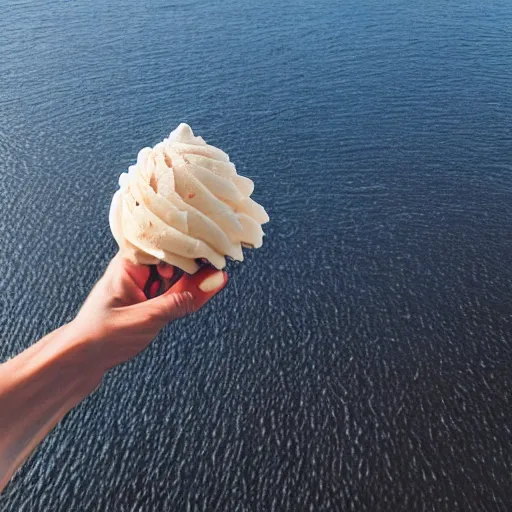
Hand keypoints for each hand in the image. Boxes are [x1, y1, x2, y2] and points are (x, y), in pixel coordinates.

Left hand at [72, 253, 227, 370]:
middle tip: (212, 274)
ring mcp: (144, 282)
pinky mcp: (149, 297)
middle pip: (175, 254)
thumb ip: (180, 301)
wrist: (81, 358)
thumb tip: (213, 282)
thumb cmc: (100, 335)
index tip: (214, 253)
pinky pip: (174, 288)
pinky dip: (185, 293)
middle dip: (194, 265)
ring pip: (178, 272)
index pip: (166, 240)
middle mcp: (138, 267)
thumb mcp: (144, 319)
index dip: (191, 245)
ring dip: (190, 281)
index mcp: (130, 261)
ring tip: (195, 291)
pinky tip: (192, 299)